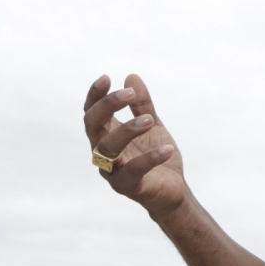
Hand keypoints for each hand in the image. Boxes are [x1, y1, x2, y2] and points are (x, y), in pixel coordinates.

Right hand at [83, 74, 184, 217]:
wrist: (172, 188)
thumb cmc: (156, 155)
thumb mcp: (152, 125)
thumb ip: (142, 105)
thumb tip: (131, 77)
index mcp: (106, 135)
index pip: (92, 112)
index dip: (95, 95)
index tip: (106, 78)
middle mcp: (103, 152)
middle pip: (93, 126)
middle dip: (108, 107)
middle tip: (129, 95)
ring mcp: (112, 171)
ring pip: (108, 147)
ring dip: (128, 130)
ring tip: (150, 119)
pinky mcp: (127, 187)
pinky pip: (135, 171)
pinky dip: (151, 158)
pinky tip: (168, 148)